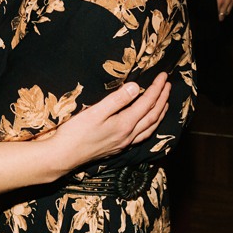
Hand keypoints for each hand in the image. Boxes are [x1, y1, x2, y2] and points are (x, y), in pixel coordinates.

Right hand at [46, 73, 172, 170]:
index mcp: (124, 124)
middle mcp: (128, 136)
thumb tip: (136, 87)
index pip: (147, 103)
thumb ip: (117, 99)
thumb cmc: (76, 132)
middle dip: (163, 99)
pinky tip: (147, 124)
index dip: (157, 88)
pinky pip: (142, 136)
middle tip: (168, 85)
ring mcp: (123, 143)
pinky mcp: (117, 148)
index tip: (164, 75)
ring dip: (159, 114)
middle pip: (152, 116)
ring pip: (149, 128)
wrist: (63, 157)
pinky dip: (150, 126)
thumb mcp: (96, 111)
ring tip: (165, 103)